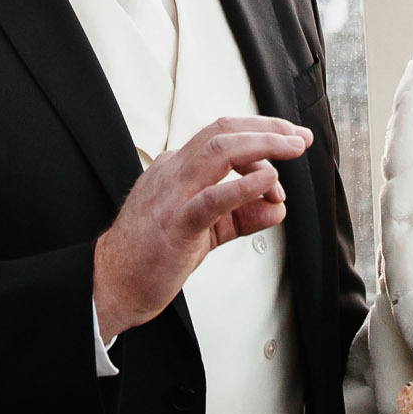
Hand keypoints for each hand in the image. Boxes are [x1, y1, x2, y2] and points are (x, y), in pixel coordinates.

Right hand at [94, 115, 310, 339]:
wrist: (113, 284)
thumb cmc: (154, 254)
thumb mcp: (208, 228)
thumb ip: (243, 214)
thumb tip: (278, 207)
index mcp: (177, 168)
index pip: (223, 136)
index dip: (262, 134)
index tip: (291, 140)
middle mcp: (174, 172)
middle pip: (223, 131)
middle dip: (268, 129)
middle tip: (299, 138)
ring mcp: (173, 195)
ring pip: (218, 151)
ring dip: (262, 146)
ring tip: (290, 150)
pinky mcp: (176, 224)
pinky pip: (212, 198)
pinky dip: (243, 186)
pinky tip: (268, 181)